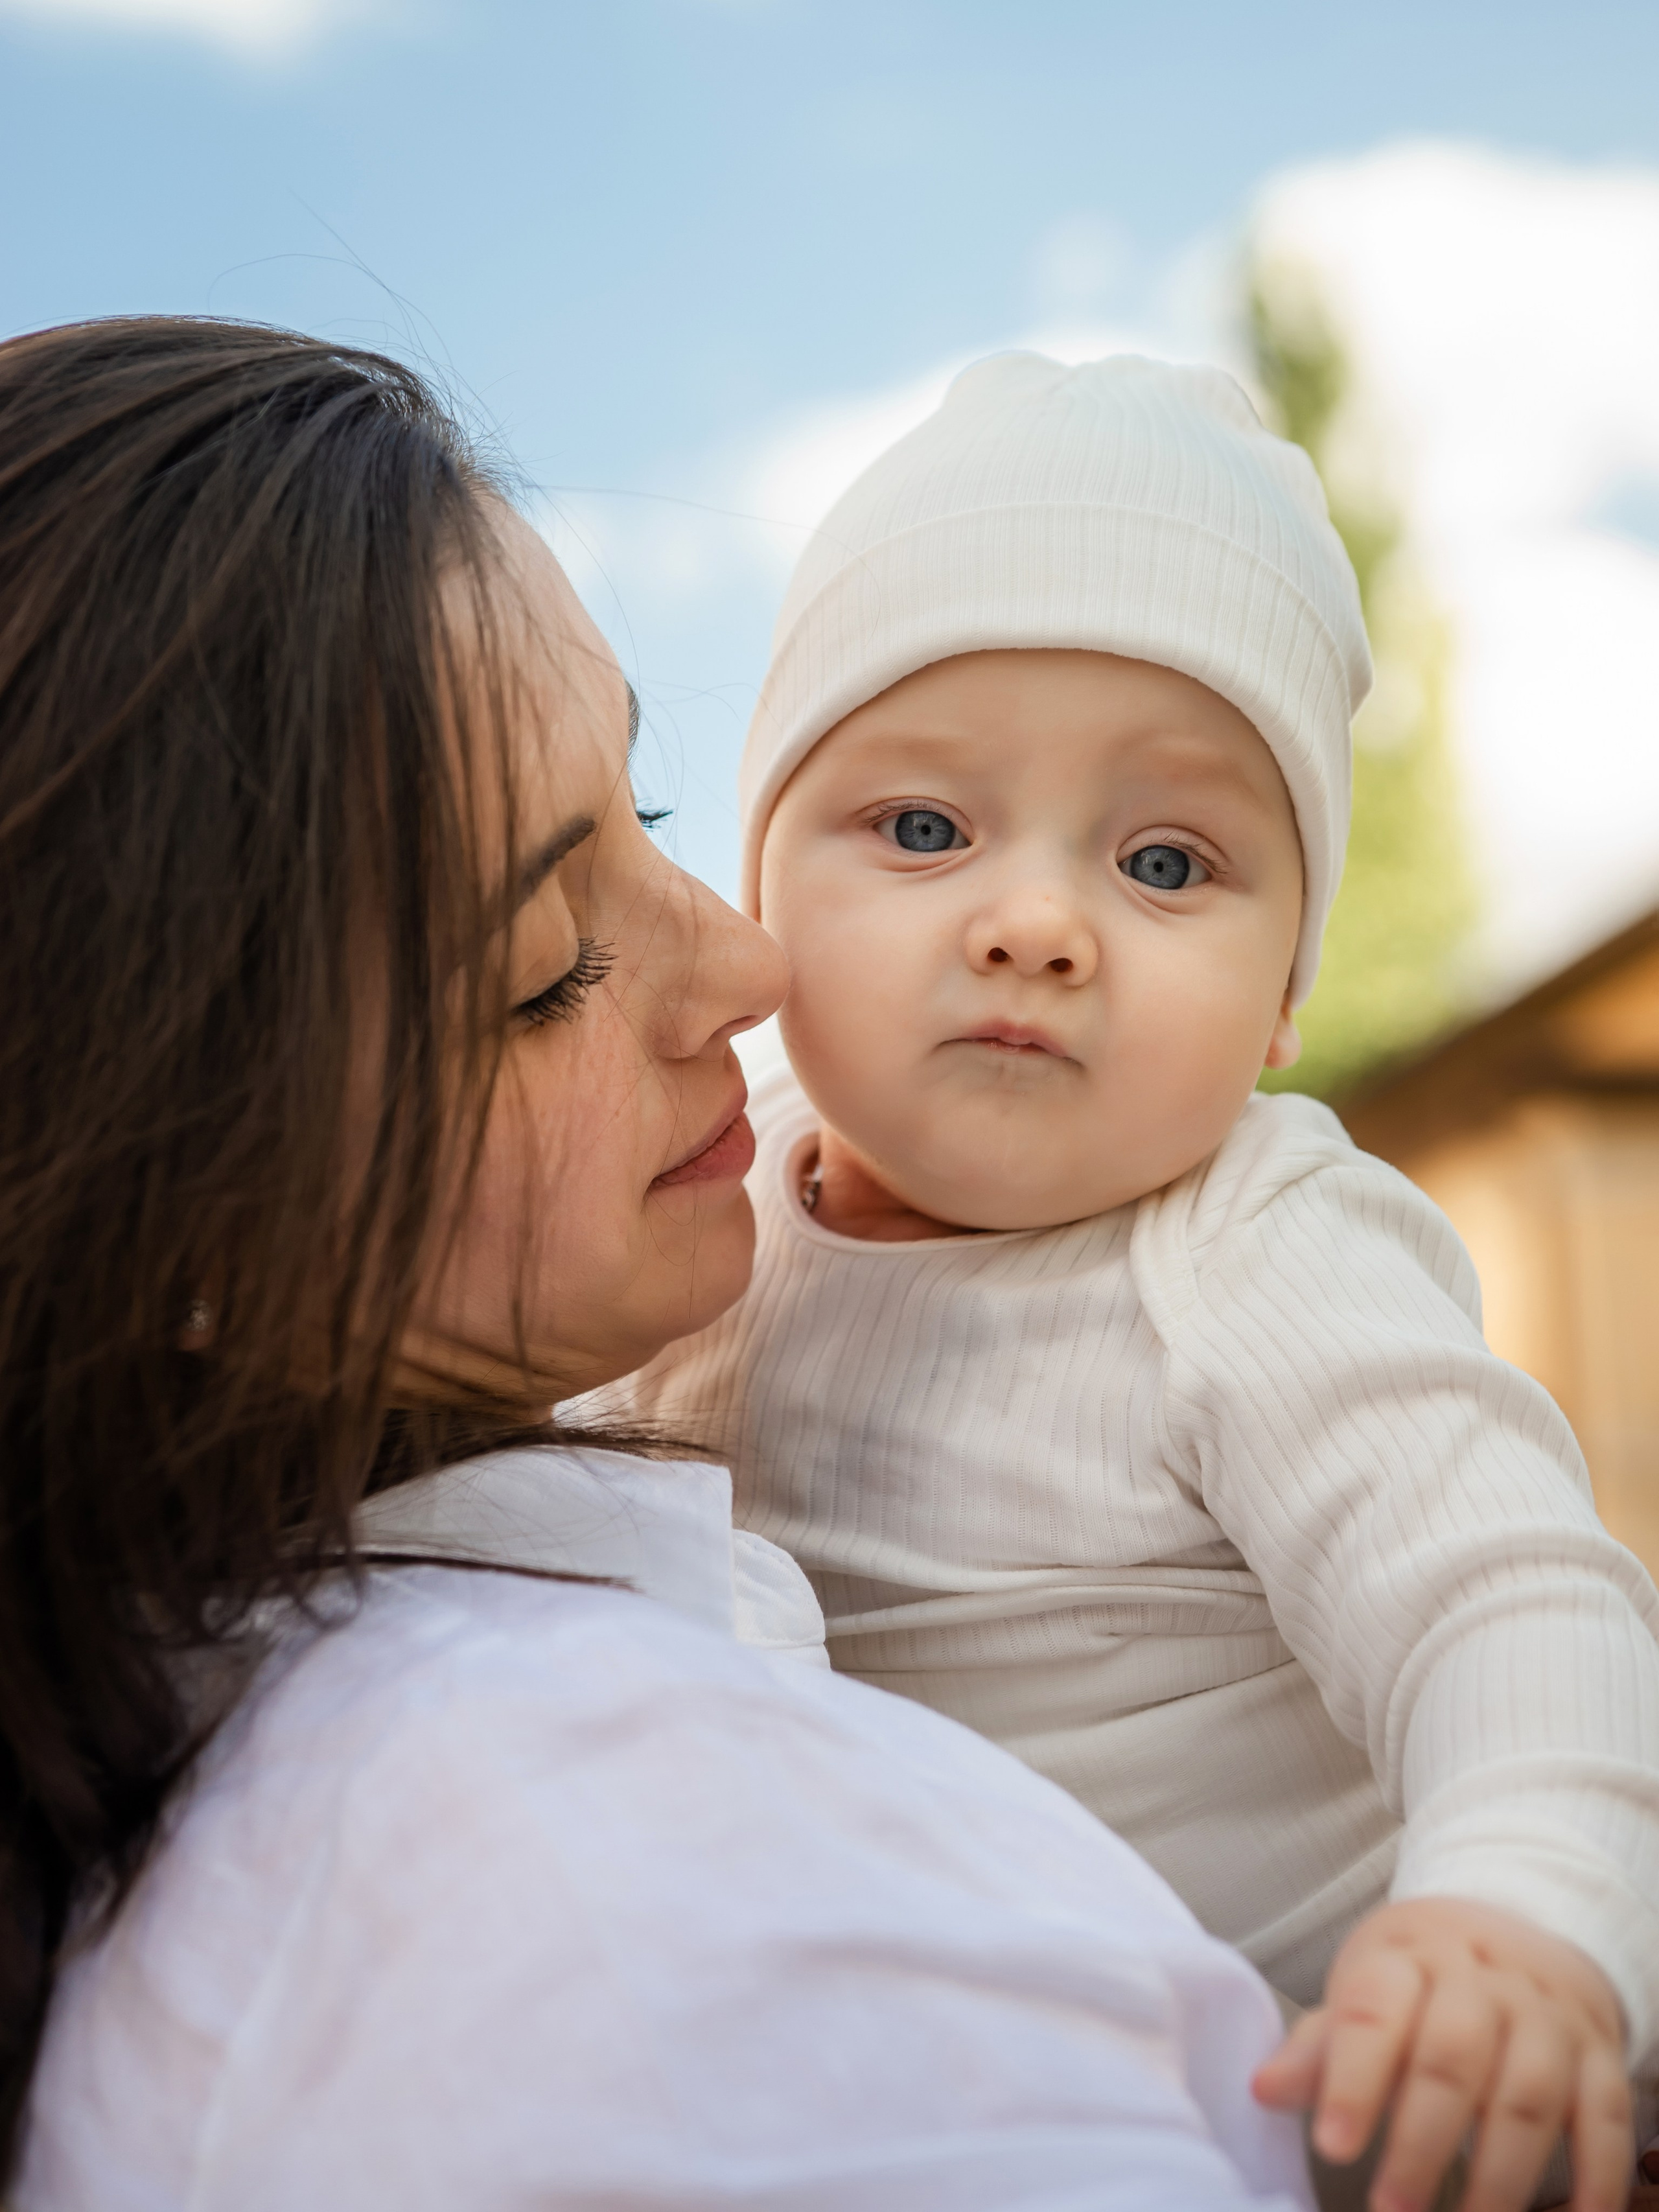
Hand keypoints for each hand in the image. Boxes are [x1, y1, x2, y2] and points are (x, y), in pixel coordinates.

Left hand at [1252, 1897, 1631, 2211]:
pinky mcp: (1598, 2054)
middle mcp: (1482, 1981)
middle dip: (1422, 2142)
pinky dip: (1594, 2179)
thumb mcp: (1365, 1987)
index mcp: (1407, 1958)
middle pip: (1452, 2059)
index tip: (1332, 2144)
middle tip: (1392, 2208)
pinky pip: (1605, 2118)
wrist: (1517, 1923)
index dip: (1353, 2081)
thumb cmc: (1420, 1974)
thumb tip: (1262, 2090)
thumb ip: (1321, 2044)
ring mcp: (1546, 2016)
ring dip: (1500, 2174)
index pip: (1374, 2014)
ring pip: (1529, 2095)